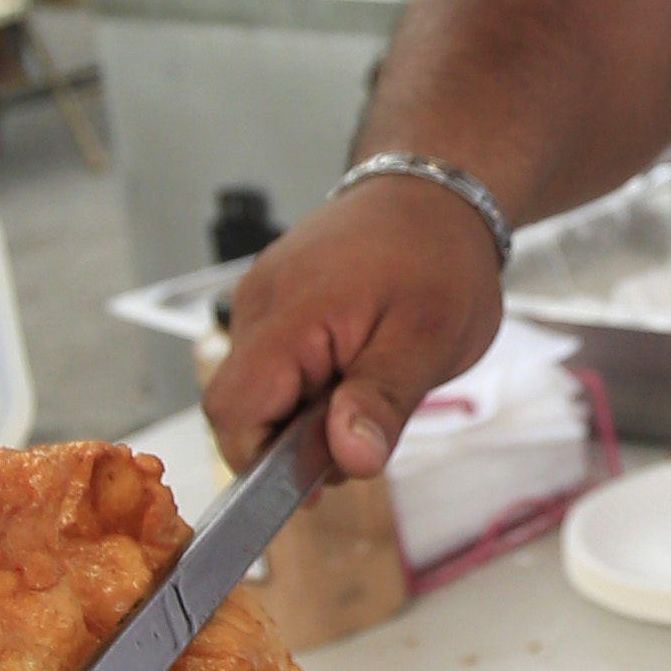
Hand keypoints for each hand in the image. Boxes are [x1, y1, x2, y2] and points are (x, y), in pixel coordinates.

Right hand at [203, 175, 502, 485]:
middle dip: (295, 441)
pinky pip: (271, 365)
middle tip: (365, 426)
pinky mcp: (271, 302)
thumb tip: (349, 459)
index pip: (232, 413)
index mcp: (291, 314)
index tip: (318, 478)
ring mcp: (260, 300)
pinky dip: (307, 385)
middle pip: (240, 408)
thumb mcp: (430, 340)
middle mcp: (259, 305)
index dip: (264, 461)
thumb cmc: (438, 257)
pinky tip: (352, 367)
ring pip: (257, 390)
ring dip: (305, 414)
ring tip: (366, 385)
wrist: (435, 192)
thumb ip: (382, 402)